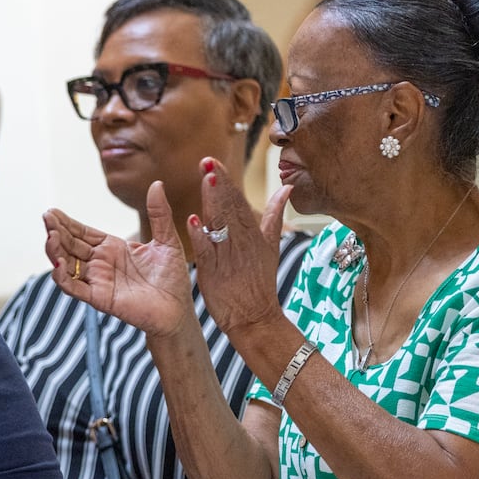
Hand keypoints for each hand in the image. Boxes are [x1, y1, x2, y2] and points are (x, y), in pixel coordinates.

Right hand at [44, 180, 197, 338]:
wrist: (178, 309)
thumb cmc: (172, 278)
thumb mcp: (167, 240)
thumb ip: (159, 213)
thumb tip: (156, 184)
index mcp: (112, 248)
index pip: (82, 232)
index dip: (66, 222)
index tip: (52, 211)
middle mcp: (100, 263)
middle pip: (70, 245)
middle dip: (56, 232)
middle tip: (46, 218)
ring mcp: (97, 280)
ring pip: (67, 265)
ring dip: (55, 252)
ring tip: (50, 237)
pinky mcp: (99, 298)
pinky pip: (75, 288)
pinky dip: (63, 277)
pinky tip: (58, 264)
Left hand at [187, 160, 291, 335]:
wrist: (255, 317)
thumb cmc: (259, 282)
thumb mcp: (271, 246)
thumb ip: (274, 216)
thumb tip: (286, 188)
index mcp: (253, 233)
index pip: (237, 201)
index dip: (225, 181)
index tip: (213, 161)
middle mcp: (241, 241)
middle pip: (229, 208)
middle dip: (218, 184)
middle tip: (207, 161)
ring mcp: (228, 256)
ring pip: (220, 224)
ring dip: (212, 202)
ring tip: (205, 179)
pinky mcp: (215, 272)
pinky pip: (208, 251)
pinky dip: (201, 236)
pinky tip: (192, 220)